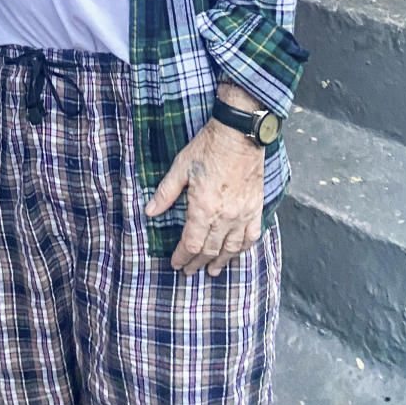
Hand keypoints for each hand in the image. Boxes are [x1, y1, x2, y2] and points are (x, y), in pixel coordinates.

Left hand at [145, 119, 263, 276]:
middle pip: (210, 250)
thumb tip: (150, 211)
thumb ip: (165, 193)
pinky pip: (251, 236)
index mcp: (203, 208)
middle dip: (198, 263)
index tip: (176, 263)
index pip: (191, 243)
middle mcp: (224, 216)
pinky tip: (236, 252)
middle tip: (190, 271)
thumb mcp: (181, 167)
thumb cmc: (208, 147)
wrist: (239, 133)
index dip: (182, 256)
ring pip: (231, 248)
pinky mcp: (255, 207)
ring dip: (221, 261)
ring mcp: (243, 213)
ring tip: (213, 271)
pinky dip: (243, 248)